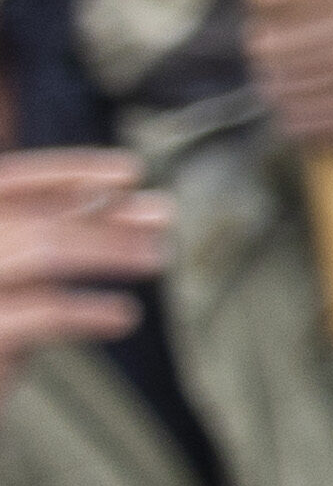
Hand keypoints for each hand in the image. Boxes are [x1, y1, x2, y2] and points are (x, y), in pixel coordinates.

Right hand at [0, 152, 170, 416]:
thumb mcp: (12, 276)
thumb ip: (44, 236)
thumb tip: (115, 196)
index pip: (7, 180)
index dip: (68, 171)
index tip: (131, 171)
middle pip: (30, 216)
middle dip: (102, 211)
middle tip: (163, 214)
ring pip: (41, 251)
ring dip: (108, 248)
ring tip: (157, 256)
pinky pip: (40, 314)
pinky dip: (87, 310)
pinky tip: (123, 315)